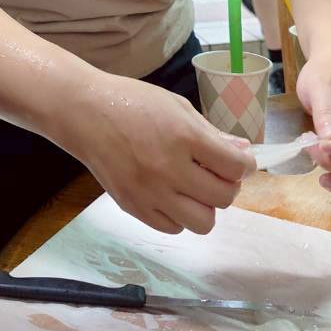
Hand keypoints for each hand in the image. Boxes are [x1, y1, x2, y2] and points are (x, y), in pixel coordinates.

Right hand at [65, 76, 255, 234]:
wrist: (84, 112)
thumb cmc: (132, 102)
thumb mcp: (177, 106)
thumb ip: (211, 133)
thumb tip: (242, 152)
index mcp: (183, 136)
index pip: (235, 167)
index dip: (246, 165)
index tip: (240, 161)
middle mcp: (169, 168)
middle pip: (223, 198)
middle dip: (227, 185)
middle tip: (216, 172)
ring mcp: (150, 192)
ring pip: (202, 222)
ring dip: (205, 205)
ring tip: (193, 187)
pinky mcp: (133, 207)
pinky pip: (173, 228)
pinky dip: (178, 215)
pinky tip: (171, 194)